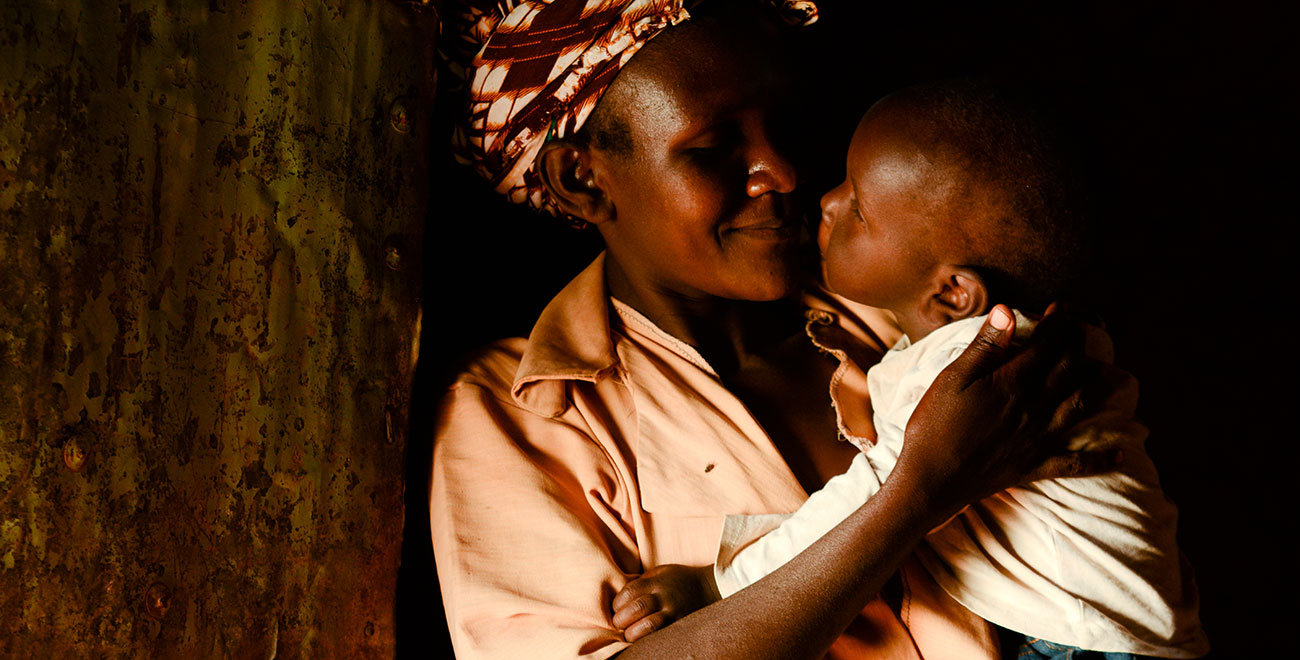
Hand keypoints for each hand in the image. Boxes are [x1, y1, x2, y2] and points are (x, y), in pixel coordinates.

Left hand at [612, 564, 720, 641]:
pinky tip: (642, 639)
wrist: (710, 587)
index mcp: (656, 581)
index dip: (617, 603)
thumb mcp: (659, 572)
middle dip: (621, 620)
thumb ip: (641, 582)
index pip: (628, 592)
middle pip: (636, 609)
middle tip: (619, 624)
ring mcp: (674, 612)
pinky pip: (660, 636)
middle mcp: (665, 596)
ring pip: (648, 626)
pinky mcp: (681, 625)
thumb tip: (618, 598)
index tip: (616, 608)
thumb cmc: (678, 580)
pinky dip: (647, 640)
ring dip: (632, 633)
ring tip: (629, 634)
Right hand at [895, 304, 1124, 522]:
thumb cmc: (934, 425)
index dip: (1058, 322)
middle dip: (1078, 346)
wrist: (931, 479)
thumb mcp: (951, 378)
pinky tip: (1120, 456)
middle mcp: (1035, 408)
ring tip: (1108, 375)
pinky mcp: (1035, 466)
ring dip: (1097, 389)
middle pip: (1069, 370)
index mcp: (1013, 383)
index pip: (1046, 344)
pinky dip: (1100, 460)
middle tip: (1083, 330)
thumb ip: (984, 347)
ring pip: (1080, 408)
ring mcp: (1039, 439)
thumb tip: (1008, 311)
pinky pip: (1076, 463)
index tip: (1062, 306)